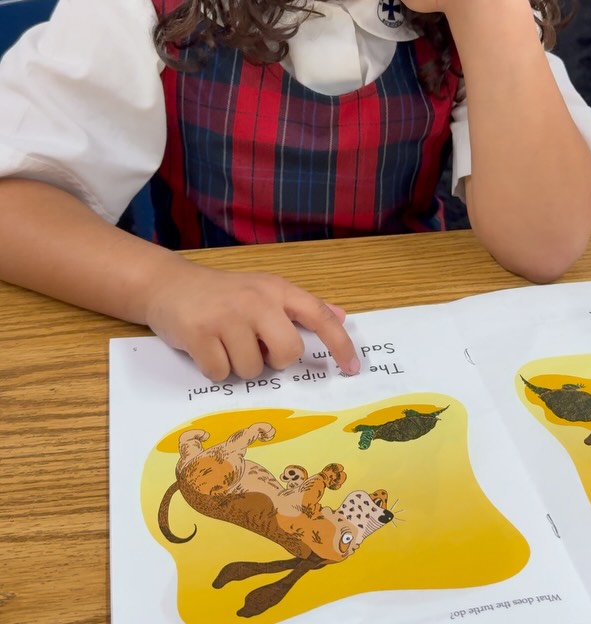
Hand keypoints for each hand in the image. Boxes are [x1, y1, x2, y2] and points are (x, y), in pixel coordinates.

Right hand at [144, 259, 359, 380]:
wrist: (168, 284)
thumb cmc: (222, 293)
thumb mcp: (264, 290)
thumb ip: (302, 307)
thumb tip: (342, 317)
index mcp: (277, 289)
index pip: (318, 316)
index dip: (340, 344)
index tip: (353, 369)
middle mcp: (256, 300)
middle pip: (289, 353)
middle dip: (274, 360)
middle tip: (255, 346)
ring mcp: (227, 317)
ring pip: (253, 369)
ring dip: (239, 365)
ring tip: (224, 342)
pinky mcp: (199, 334)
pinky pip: (222, 374)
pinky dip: (215, 369)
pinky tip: (206, 348)